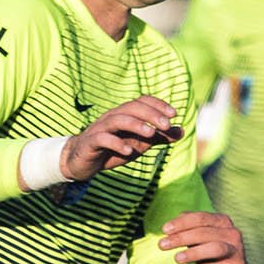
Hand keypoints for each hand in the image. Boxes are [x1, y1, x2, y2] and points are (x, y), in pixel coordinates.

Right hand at [61, 97, 179, 180]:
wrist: (82, 161)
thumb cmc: (112, 148)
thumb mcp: (140, 143)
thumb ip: (159, 137)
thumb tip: (182, 130)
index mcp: (125, 114)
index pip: (141, 101)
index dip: (157, 105)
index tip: (174, 114)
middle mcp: (113, 117)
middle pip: (132, 108)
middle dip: (151, 114)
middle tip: (167, 125)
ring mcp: (100, 128)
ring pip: (118, 120)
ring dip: (136, 125)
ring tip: (151, 134)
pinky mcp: (91, 142)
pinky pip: (102, 138)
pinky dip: (116, 143)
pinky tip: (129, 151)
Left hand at [159, 210, 245, 263]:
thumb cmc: (206, 251)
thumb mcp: (197, 237)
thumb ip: (186, 228)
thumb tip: (169, 228)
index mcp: (223, 222)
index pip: (201, 218)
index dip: (181, 223)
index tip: (164, 230)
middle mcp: (233, 235)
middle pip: (205, 232)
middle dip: (181, 238)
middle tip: (162, 245)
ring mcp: (237, 253)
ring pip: (214, 248)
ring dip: (192, 253)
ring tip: (176, 259)